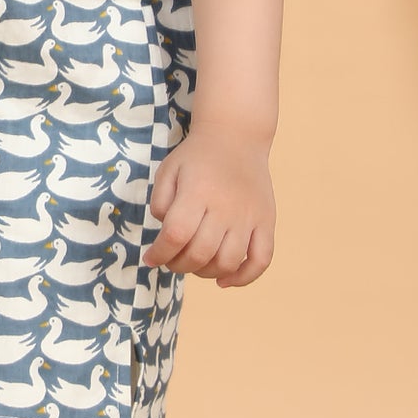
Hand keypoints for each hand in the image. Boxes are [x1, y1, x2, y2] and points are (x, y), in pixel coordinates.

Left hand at [142, 125, 274, 286]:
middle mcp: (225, 207)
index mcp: (197, 192)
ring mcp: (249, 216)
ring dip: (205, 273)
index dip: (159, 254)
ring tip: (194, 264)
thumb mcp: (168, 170)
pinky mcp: (266, 222)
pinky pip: (261, 260)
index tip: (150, 258)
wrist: (237, 136)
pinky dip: (243, 278)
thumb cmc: (197, 157)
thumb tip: (167, 234)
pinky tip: (224, 281)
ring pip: (228, 262)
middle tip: (171, 260)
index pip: (176, 236)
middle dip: (178, 265)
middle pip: (200, 254)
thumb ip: (160, 202)